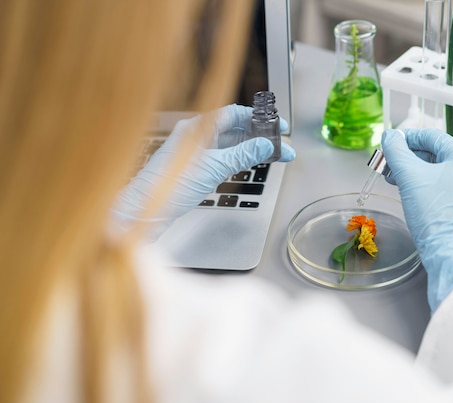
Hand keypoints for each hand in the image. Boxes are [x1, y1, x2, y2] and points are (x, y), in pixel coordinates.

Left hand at [111, 104, 295, 238]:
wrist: (143, 211)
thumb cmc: (167, 187)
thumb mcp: (213, 168)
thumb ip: (242, 155)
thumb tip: (266, 145)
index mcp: (197, 127)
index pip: (235, 114)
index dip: (260, 118)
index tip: (279, 125)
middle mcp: (196, 136)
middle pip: (236, 129)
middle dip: (261, 136)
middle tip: (283, 144)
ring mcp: (195, 153)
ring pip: (232, 145)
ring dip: (253, 150)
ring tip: (275, 156)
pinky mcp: (196, 170)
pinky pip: (224, 159)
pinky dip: (241, 160)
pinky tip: (253, 164)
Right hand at [381, 128, 452, 310]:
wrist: (450, 253)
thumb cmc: (434, 215)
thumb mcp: (409, 176)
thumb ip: (396, 151)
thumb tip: (389, 137)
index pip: (432, 136)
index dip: (407, 137)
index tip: (390, 143)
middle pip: (436, 155)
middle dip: (409, 158)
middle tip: (389, 165)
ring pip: (441, 173)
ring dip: (416, 173)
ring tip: (396, 180)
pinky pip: (447, 190)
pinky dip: (427, 188)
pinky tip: (412, 195)